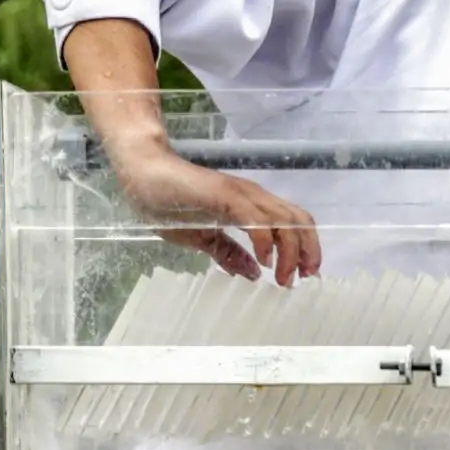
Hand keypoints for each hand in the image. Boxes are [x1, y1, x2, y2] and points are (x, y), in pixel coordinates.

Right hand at [112, 144, 321, 285]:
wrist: (141, 172)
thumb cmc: (168, 202)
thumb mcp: (203, 237)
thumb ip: (228, 253)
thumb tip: (253, 273)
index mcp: (253, 206)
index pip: (294, 223)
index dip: (306, 248)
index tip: (304, 275)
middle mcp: (255, 197)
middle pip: (299, 221)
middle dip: (308, 252)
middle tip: (303, 278)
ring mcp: (242, 194)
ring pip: (285, 221)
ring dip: (290, 252)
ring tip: (283, 277)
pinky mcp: (225, 195)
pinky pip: (256, 219)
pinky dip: (266, 241)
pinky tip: (264, 260)